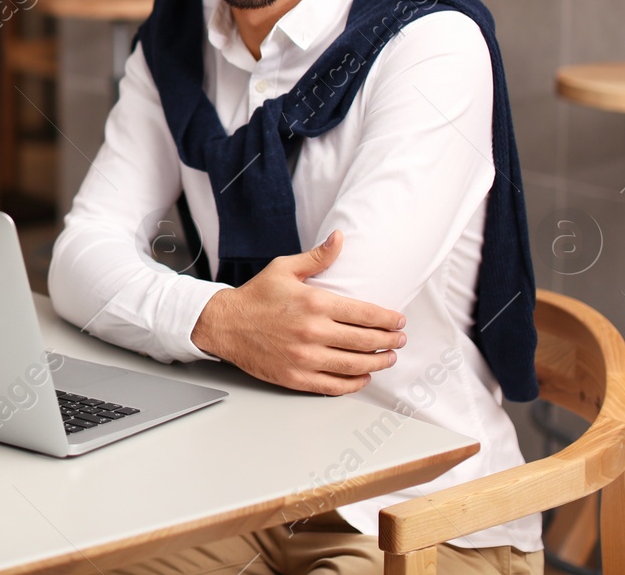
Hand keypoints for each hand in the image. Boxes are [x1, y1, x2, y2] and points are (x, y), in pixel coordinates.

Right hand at [189, 231, 404, 395]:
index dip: (388, 319)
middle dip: (390, 341)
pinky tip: (363, 377)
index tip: (398, 320)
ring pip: (355, 365)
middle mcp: (312, 332)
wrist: (225, 325)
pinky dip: (355, 383)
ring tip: (388, 358)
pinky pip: (335, 385)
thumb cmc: (255, 297)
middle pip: (366, 341)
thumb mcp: (285, 269)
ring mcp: (305, 357)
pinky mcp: (296, 377)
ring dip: (378, 363)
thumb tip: (340, 239)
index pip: (365, 314)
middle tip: (399, 339)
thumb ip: (317, 257)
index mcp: (314, 303)